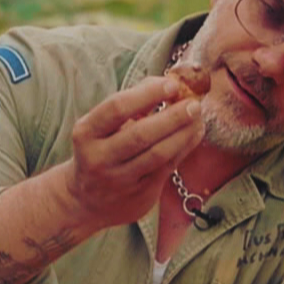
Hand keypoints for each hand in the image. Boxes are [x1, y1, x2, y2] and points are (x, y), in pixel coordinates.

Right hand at [57, 76, 203, 230]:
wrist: (89, 200)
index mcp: (86, 132)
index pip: (117, 108)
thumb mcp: (104, 126)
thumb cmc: (103, 149)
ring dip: (183, 133)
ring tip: (198, 118)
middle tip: (193, 104)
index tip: (172, 84)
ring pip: (157, 154)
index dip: (147, 93)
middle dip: (172, 117)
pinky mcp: (139, 194)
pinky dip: (184, 148)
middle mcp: (98, 158)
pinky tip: (194, 134)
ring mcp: (118, 179)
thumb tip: (170, 83)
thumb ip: (132, 103)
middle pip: (140, 134)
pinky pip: (166, 167)